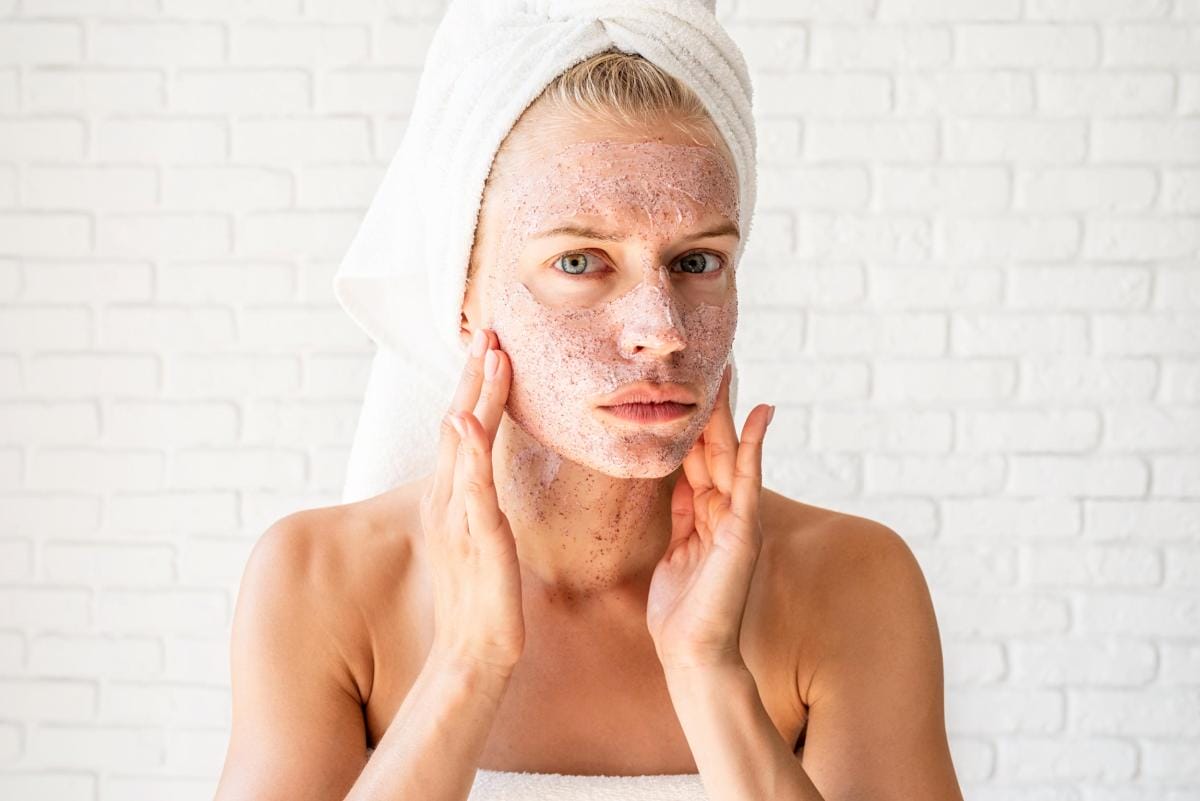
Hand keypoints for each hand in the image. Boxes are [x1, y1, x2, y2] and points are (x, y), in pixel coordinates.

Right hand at [420, 327, 524, 678]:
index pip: (462, 430)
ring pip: (464, 445)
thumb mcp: (481, 538)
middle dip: (473, 376)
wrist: (476, 652)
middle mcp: (449, 499)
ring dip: (474, 396)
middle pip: (459, 425)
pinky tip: (467, 421)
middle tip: (488, 330)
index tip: (490, 346)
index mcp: (453, 497)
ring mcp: (459, 516)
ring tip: (486, 354)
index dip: (474, 387)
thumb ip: (480, 501)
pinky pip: (470, 488)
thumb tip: (486, 474)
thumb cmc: (481, 598)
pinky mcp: (476, 538)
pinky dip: (468, 452)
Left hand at [646, 363, 772, 672]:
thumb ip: (681, 515)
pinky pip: (750, 478)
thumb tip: (677, 480)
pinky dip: (757, 445)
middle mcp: (724, 512)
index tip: (688, 388)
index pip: (698, 459)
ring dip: (728, 413)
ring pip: (730, 455)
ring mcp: (737, 519)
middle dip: (710, 408)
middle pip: (715, 449)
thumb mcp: (674, 551)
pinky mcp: (745, 529)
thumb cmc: (680, 614)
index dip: (692, 424)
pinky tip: (762, 413)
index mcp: (704, 516)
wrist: (692, 653)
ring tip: (727, 371)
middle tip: (710, 363)